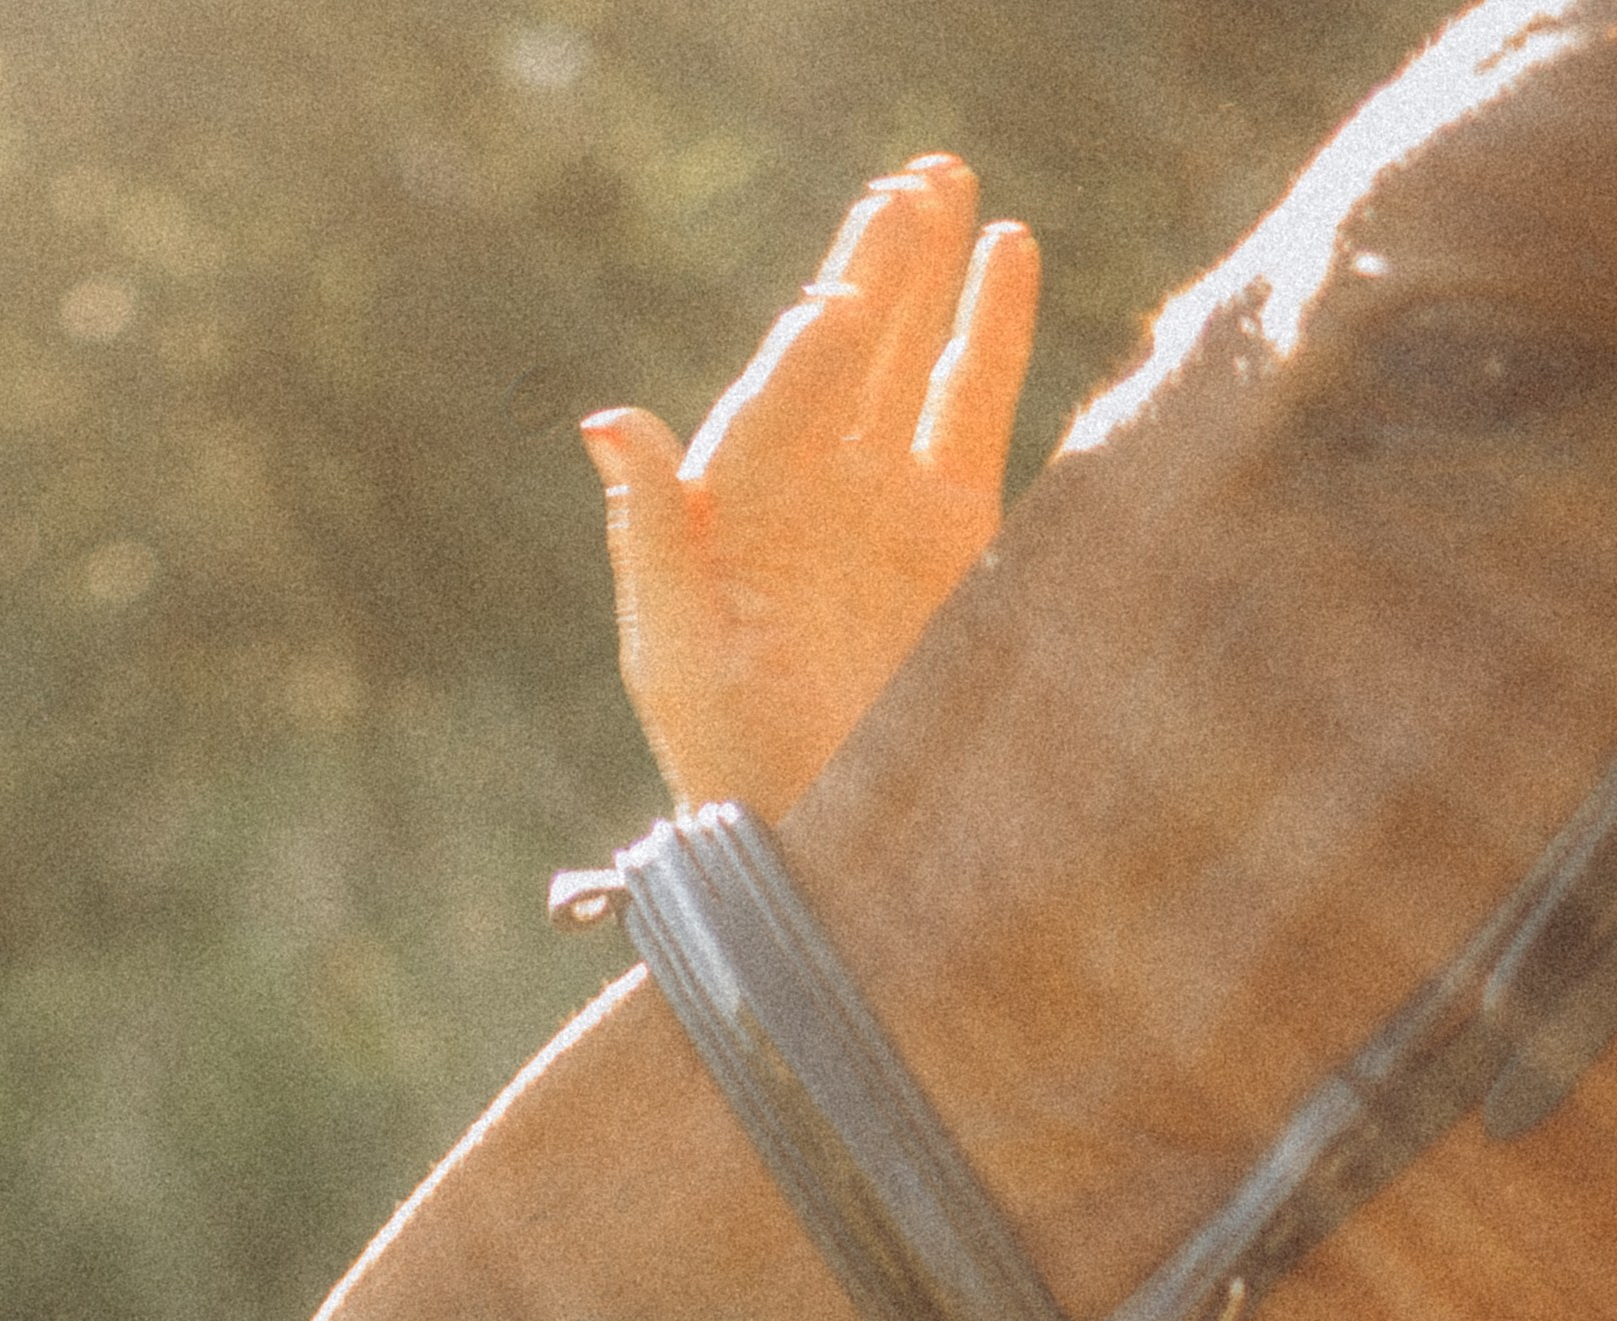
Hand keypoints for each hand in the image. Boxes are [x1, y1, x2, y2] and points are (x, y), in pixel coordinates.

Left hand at [580, 154, 1039, 817]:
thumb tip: (607, 417)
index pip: (777, 400)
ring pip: (911, 358)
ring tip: (950, 182)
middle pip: (846, 350)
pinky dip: (991, 332)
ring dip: (930, 272)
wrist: (823, 842)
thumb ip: (652, 535)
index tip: (839, 309)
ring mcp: (884, 501)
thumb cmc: (729, 759)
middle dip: (877, 265)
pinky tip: (1010, 251)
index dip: (809, 352)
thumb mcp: (673, 651)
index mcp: (732, 505)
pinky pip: (974, 409)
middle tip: (911, 181)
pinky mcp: (954, 533)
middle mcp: (807, 484)